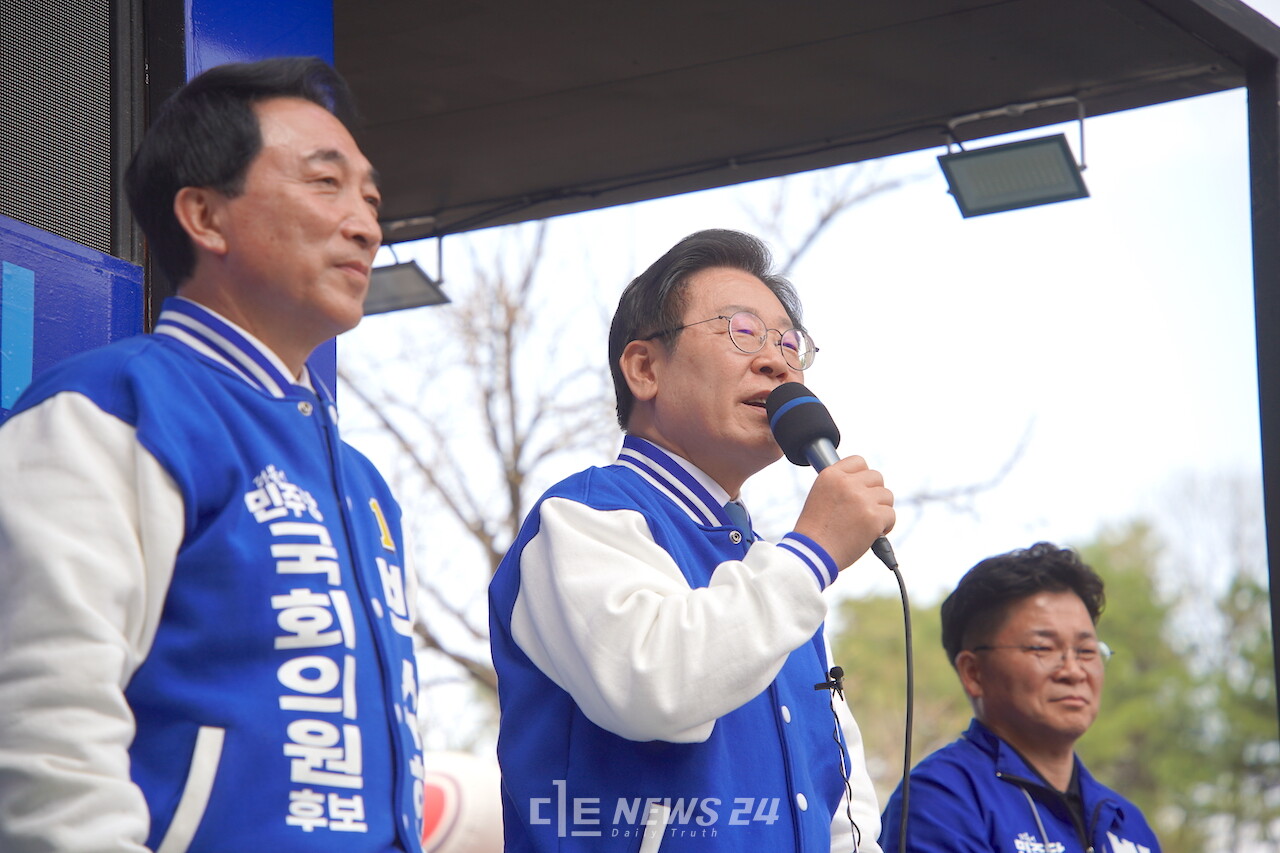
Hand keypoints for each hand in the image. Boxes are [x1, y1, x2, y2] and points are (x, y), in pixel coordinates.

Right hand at [791, 455, 893, 571]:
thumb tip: (864, 483)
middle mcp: (847, 483)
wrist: (813, 554)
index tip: (861, 488)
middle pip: (877, 477)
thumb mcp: (819, 496)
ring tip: (867, 524)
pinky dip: (886, 526)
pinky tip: (872, 534)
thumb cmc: (815, 531)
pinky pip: (891, 515)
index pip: (859, 461)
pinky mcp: (874, 517)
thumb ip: (839, 485)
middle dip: (874, 493)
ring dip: (881, 509)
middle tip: (865, 510)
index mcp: (831, 475)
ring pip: (887, 496)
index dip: (863, 476)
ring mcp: (862, 499)